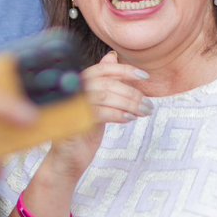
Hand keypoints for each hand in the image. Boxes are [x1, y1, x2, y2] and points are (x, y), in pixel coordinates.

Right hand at [46, 51, 149, 179]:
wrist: (67, 160)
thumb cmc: (83, 132)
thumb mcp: (96, 105)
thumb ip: (103, 83)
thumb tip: (112, 56)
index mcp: (77, 84)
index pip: (102, 69)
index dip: (124, 70)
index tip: (144, 76)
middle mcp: (71, 91)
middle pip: (106, 83)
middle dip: (132, 93)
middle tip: (148, 104)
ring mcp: (70, 106)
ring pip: (105, 96)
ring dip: (129, 103)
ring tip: (143, 112)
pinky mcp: (72, 123)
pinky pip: (99, 113)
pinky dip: (117, 114)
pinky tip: (129, 119)